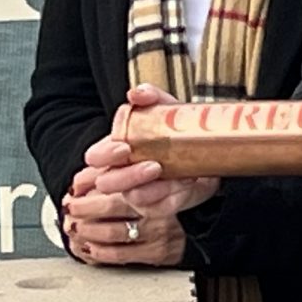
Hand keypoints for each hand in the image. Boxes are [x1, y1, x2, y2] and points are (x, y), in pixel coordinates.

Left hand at [63, 163, 188, 266]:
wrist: (200, 213)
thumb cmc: (168, 188)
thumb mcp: (145, 168)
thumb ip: (113, 166)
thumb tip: (80, 180)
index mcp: (156, 181)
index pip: (119, 182)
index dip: (91, 186)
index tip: (74, 190)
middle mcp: (159, 206)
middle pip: (112, 206)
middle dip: (83, 208)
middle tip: (70, 207)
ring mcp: (158, 231)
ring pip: (114, 232)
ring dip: (86, 230)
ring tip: (73, 226)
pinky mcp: (157, 252)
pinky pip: (121, 254)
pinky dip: (98, 251)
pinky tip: (88, 246)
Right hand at [80, 87, 219, 220]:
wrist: (206, 157)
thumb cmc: (177, 134)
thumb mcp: (166, 109)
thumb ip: (150, 97)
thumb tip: (136, 94)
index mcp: (116, 150)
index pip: (95, 157)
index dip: (105, 155)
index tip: (124, 147)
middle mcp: (121, 174)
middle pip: (107, 182)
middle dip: (128, 175)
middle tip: (153, 165)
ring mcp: (138, 193)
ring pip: (134, 197)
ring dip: (156, 186)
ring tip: (175, 172)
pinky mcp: (157, 207)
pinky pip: (159, 207)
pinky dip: (173, 194)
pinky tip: (185, 181)